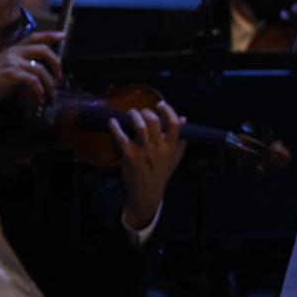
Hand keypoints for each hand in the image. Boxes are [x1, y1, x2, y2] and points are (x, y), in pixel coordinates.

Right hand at [0, 33, 63, 107]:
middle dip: (56, 62)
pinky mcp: (12, 74)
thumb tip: (44, 73)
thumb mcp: (9, 67)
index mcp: (14, 49)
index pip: (35, 37)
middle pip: (43, 50)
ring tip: (51, 93)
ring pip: (41, 69)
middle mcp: (15, 53)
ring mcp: (13, 62)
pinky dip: (40, 91)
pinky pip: (34, 81)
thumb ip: (24, 66)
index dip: (50, 35)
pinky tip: (40, 98)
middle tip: (60, 74)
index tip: (63, 36)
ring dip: (49, 83)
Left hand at [109, 101, 186, 231]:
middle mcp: (158, 147)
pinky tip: (112, 121)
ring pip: (140, 127)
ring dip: (134, 116)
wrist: (146, 192)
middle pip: (154, 121)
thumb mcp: (175, 157)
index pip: (174, 124)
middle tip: (142, 111)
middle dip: (147, 112)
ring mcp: (143, 151)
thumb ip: (180, 139)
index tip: (161, 104)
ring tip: (131, 113)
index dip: (168, 110)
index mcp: (171, 147)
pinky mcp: (129, 155)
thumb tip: (184, 118)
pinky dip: (115, 127)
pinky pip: (121, 137)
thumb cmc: (161, 173)